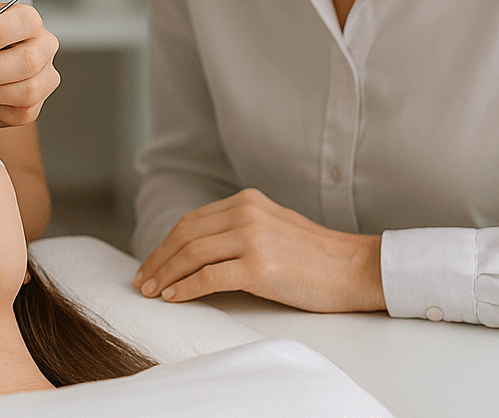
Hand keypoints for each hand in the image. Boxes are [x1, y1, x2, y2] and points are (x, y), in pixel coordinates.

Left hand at [133, 188, 385, 312]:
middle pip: (185, 236)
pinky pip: (208, 278)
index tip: (152, 263)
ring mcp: (252, 238)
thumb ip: (237, 228)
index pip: (192, 221)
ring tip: (152, 291)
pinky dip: (186, 288)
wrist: (355, 268)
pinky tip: (174, 297)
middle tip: (143, 281)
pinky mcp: (259, 267)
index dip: (166, 244)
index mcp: (246, 201)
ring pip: (192, 255)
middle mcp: (246, 213)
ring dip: (166, 275)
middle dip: (159, 260)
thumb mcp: (272, 226)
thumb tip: (196, 249)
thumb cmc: (315, 255)